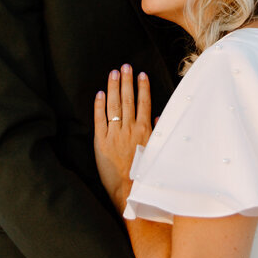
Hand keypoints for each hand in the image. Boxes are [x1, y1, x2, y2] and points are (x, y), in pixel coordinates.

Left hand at [94, 64, 151, 212]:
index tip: (141, 74)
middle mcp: (130, 128)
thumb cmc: (144, 173)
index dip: (142, 87)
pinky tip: (99, 94)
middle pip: (128, 99)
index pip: (144, 102)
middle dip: (126, 81)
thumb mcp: (155, 151)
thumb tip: (159, 118)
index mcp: (144, 130)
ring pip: (114, 105)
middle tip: (125, 66)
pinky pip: (100, 119)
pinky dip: (99, 106)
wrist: (129, 190)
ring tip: (113, 73)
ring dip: (113, 87)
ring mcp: (115, 134)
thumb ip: (157, 133)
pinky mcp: (101, 141)